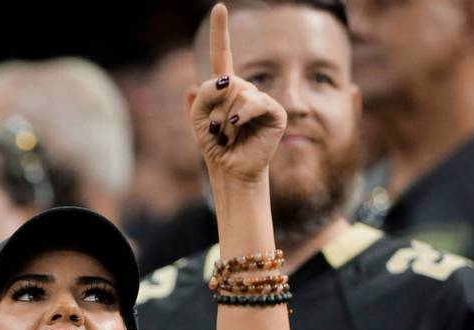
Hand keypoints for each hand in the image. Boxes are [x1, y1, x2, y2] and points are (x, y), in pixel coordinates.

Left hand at [191, 4, 287, 184]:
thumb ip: (204, 94)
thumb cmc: (214, 144)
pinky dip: (241, 116)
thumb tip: (226, 81)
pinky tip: (237, 127)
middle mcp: (245, 89)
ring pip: (238, 93)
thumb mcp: (198, 118)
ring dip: (225, 118)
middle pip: (224, 82)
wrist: (230, 169)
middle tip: (219, 130)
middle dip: (214, 109)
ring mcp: (262, 99)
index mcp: (225, 87)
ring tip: (229, 134)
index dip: (221, 31)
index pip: (223, 54)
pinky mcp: (275, 112)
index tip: (219, 7)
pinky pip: (255, 103)